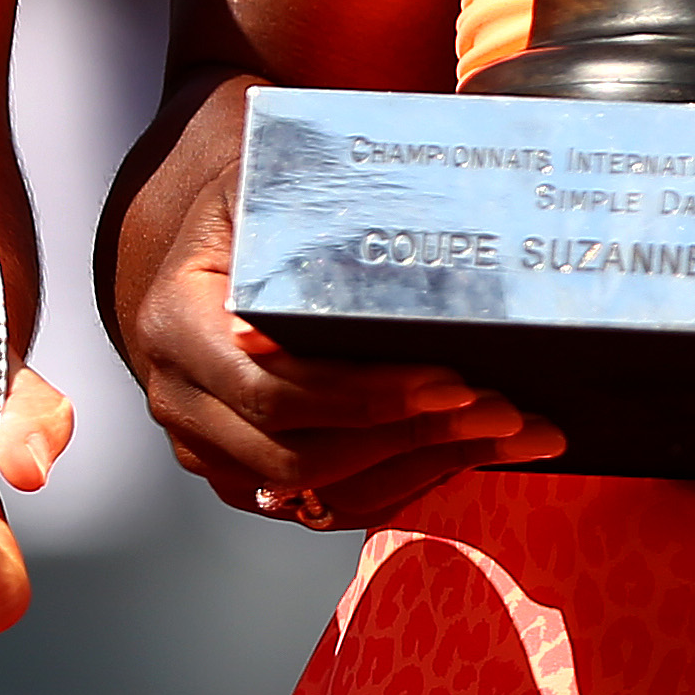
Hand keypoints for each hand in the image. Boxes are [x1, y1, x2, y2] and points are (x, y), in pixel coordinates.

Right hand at [121, 148, 561, 530]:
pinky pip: (333, 507)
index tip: (451, 380)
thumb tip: (409, 201)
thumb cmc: (246, 206)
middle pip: (301, 457)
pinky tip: (477, 451)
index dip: (363, 397)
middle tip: (504, 410)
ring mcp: (211, 452)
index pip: (271, 391)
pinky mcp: (249, 482)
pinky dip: (409, 483)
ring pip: (324, 495)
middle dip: (412, 437)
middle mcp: (181, 401)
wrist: (204, 249)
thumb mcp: (260, 187)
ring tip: (517, 434)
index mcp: (176, 326)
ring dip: (428, 467)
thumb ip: (306, 206)